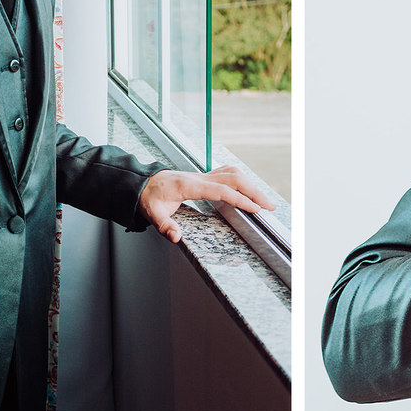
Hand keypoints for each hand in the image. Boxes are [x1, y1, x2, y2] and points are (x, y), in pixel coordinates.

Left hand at [139, 165, 276, 242]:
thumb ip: (164, 225)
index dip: (240, 199)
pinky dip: (241, 180)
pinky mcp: (203, 177)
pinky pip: (227, 173)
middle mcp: (199, 177)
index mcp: (190, 186)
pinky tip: (247, 189)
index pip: (221, 190)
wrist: (142, 182)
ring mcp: (202, 175)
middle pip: (234, 179)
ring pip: (233, 173)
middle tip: (269, 206)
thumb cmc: (148, 197)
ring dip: (250, 184)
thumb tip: (176, 237)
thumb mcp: (152, 213)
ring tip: (263, 199)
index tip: (255, 209)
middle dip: (254, 192)